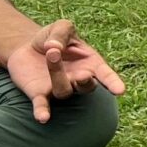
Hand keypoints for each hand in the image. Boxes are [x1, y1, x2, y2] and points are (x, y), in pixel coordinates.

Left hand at [3, 19, 124, 123]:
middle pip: (86, 87)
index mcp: (90, 64)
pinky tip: (43, 118)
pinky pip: (43, 105)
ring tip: (51, 52)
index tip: (120, 90)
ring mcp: (58, 88)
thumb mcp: (61, 27)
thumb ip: (61, 33)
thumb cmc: (53, 38)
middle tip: (82, 74)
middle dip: (86, 82)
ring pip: (64, 90)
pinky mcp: (39, 94)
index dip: (113, 83)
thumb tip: (53, 47)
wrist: (27, 47)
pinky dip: (43, 112)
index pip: (105, 76)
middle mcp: (77, 80)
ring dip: (58, 74)